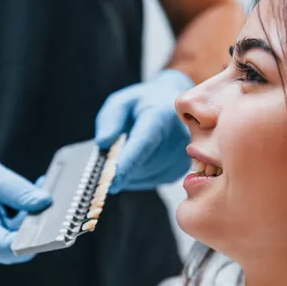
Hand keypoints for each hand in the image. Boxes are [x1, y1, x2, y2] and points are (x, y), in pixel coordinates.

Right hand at [0, 138, 51, 267]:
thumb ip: (17, 191)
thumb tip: (46, 203)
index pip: (10, 248)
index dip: (37, 238)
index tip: (61, 221)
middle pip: (18, 245)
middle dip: (39, 222)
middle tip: (60, 196)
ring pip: (18, 240)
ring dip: (33, 217)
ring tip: (43, 187)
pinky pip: (13, 234)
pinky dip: (25, 217)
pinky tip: (33, 194)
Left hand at [95, 69, 193, 193]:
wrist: (171, 106)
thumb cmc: (142, 104)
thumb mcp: (121, 102)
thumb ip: (110, 119)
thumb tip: (103, 143)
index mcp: (161, 115)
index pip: (143, 144)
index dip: (127, 164)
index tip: (111, 183)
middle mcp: (178, 137)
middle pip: (141, 164)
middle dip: (120, 165)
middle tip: (111, 152)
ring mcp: (182, 155)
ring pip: (144, 176)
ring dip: (129, 171)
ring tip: (129, 149)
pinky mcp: (180, 170)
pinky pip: (151, 181)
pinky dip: (138, 175)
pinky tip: (139, 159)